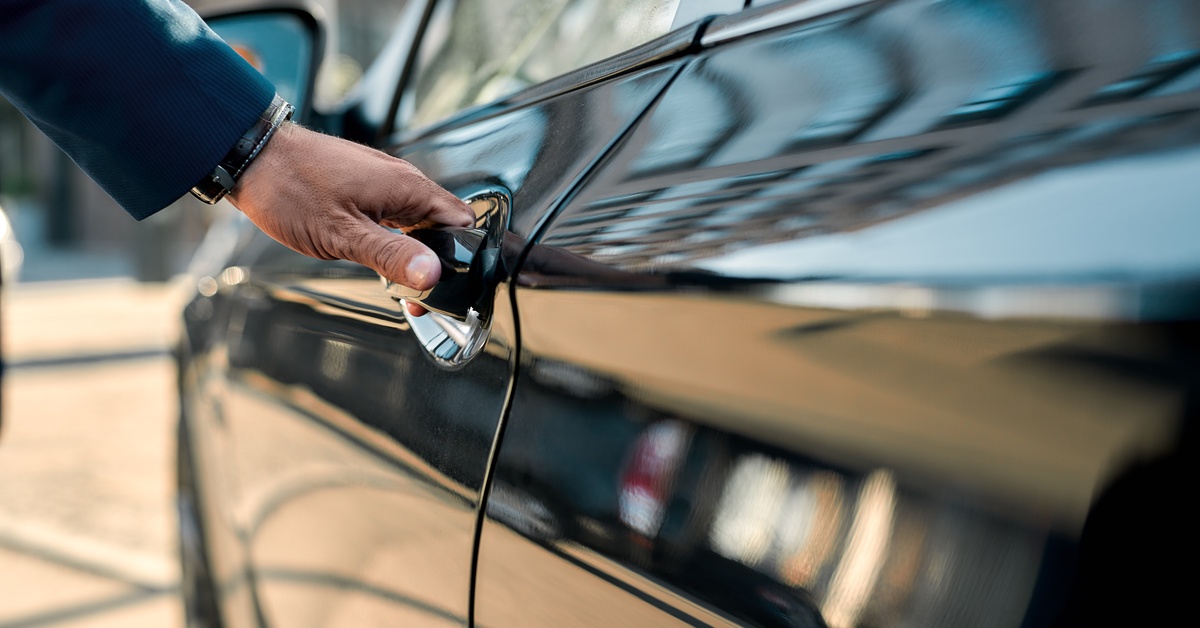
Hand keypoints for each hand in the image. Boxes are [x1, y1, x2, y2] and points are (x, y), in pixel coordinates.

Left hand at [227, 122, 473, 291]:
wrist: (252, 156)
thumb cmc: (290, 188)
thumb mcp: (342, 234)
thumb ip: (391, 255)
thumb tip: (433, 274)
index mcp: (407, 187)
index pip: (461, 223)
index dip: (459, 257)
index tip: (443, 286)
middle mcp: (402, 179)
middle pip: (442, 224)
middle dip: (437, 260)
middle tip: (417, 294)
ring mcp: (384, 180)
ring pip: (418, 221)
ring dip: (414, 250)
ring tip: (399, 281)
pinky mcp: (367, 184)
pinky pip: (396, 214)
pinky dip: (395, 237)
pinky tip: (379, 256)